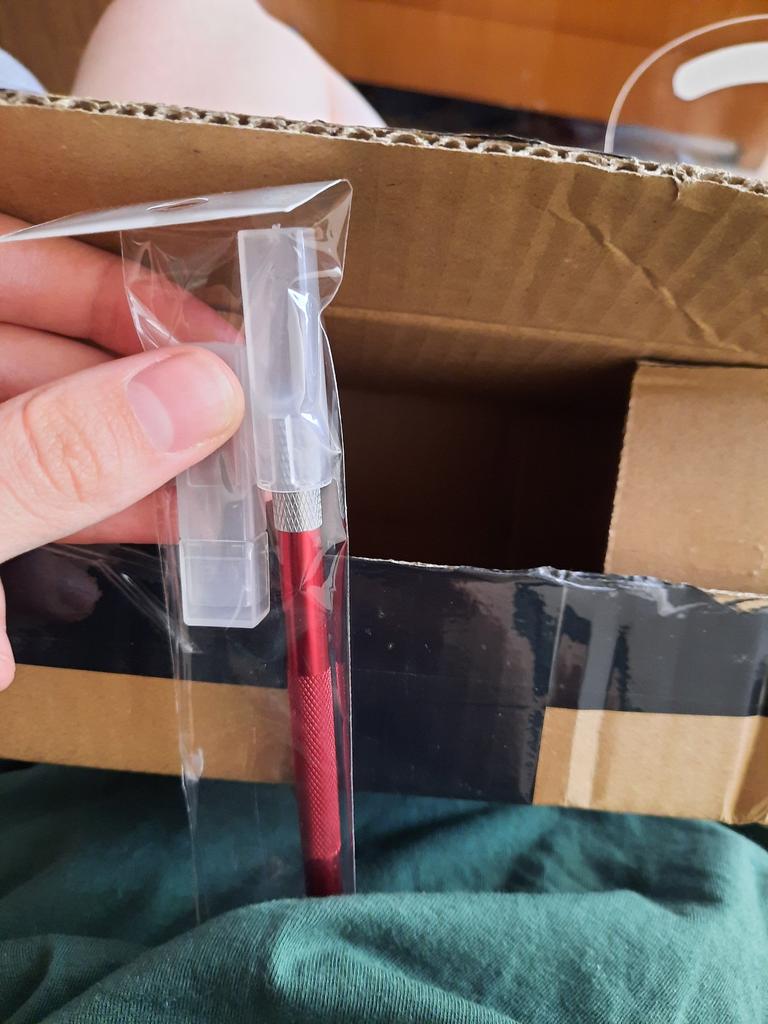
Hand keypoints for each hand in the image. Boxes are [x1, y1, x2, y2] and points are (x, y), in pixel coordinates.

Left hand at [0, 214, 244, 686]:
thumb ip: (55, 450)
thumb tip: (207, 397)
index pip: (23, 256)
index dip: (130, 294)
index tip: (227, 351)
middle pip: (47, 351)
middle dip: (146, 400)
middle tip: (243, 440)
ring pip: (36, 432)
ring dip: (118, 476)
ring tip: (215, 506)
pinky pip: (13, 494)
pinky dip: (58, 527)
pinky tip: (141, 545)